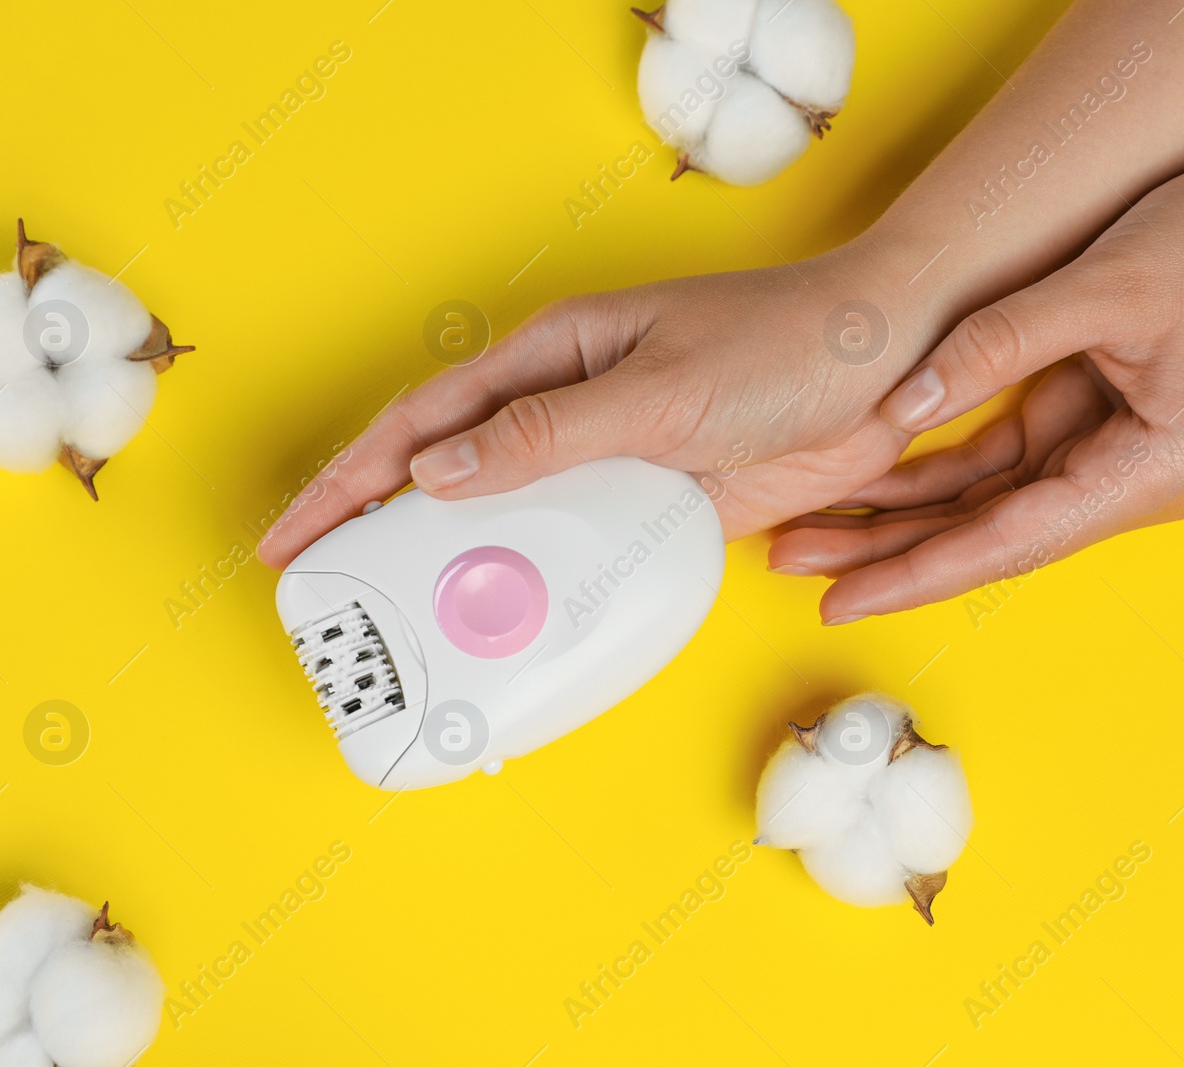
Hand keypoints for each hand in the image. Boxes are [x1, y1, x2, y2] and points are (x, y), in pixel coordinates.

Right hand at [258, 248, 926, 567]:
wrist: (886, 367)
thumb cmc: (781, 343)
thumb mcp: (657, 388)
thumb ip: (549, 434)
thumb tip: (440, 471)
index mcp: (554, 356)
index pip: (425, 421)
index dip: (353, 479)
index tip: (297, 536)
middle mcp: (571, 406)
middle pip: (453, 475)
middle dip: (384, 531)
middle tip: (331, 598)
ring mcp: (612, 458)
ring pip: (514, 521)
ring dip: (465, 570)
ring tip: (412, 631)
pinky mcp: (660, 502)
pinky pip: (584, 549)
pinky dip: (547, 586)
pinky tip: (521, 625)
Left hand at [770, 128, 1183, 621]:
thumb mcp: (1107, 286)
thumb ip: (999, 345)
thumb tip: (902, 407)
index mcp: (1143, 474)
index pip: (1006, 543)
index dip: (917, 575)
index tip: (842, 604)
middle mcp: (1120, 481)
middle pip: (983, 538)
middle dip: (886, 554)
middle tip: (790, 560)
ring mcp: (1101, 454)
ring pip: (979, 505)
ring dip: (897, 517)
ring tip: (806, 527)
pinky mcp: (1086, 418)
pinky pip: (993, 460)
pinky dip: (932, 469)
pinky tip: (867, 476)